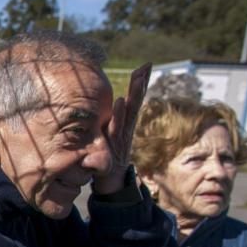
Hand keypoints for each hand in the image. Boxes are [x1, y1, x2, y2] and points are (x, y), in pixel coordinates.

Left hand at [93, 63, 151, 194]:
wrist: (108, 181)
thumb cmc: (104, 158)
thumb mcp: (103, 136)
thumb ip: (103, 123)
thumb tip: (100, 108)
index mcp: (123, 123)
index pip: (132, 100)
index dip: (139, 83)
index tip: (146, 65)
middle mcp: (125, 128)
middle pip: (134, 102)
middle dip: (140, 84)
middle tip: (146, 66)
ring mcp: (121, 136)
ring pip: (128, 112)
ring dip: (133, 94)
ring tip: (137, 78)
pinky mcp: (115, 145)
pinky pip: (117, 128)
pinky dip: (119, 114)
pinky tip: (120, 100)